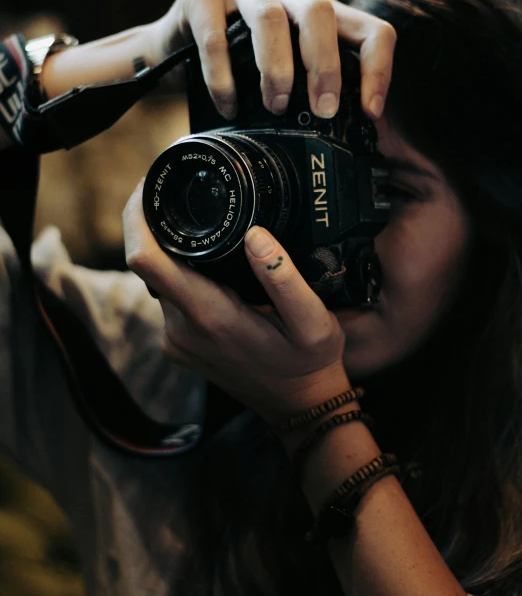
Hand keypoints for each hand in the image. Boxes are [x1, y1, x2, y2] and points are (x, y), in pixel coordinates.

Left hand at [123, 185, 351, 425]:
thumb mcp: (313, 320)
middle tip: (181, 193)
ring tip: (203, 226)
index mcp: (209, 315)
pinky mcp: (177, 345)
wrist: (298, 407)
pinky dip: (180, 276)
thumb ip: (284, 277)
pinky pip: (168, 297)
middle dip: (157, 226)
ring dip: (172, 253)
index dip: (138, 218)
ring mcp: (176, 340)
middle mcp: (181, 329)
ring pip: (158, 280)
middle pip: (147, 264)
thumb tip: (255, 233)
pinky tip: (210, 266)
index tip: (150, 188)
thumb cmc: (309, 361)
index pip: (146, 259)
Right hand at [151, 0, 395, 119]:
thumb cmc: (234, 67)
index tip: (369, 112)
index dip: (377, 69)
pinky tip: (228, 105)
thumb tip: (356, 137)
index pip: (367, 28)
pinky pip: (215, 36)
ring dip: (276, 69)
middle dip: (325, 66)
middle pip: (319, 12)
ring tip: (275, 106)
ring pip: (270, 18)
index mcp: (312, 9)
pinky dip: (224, 78)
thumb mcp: (281, 77)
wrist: (168, 50)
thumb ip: (311, 93)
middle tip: (323, 109)